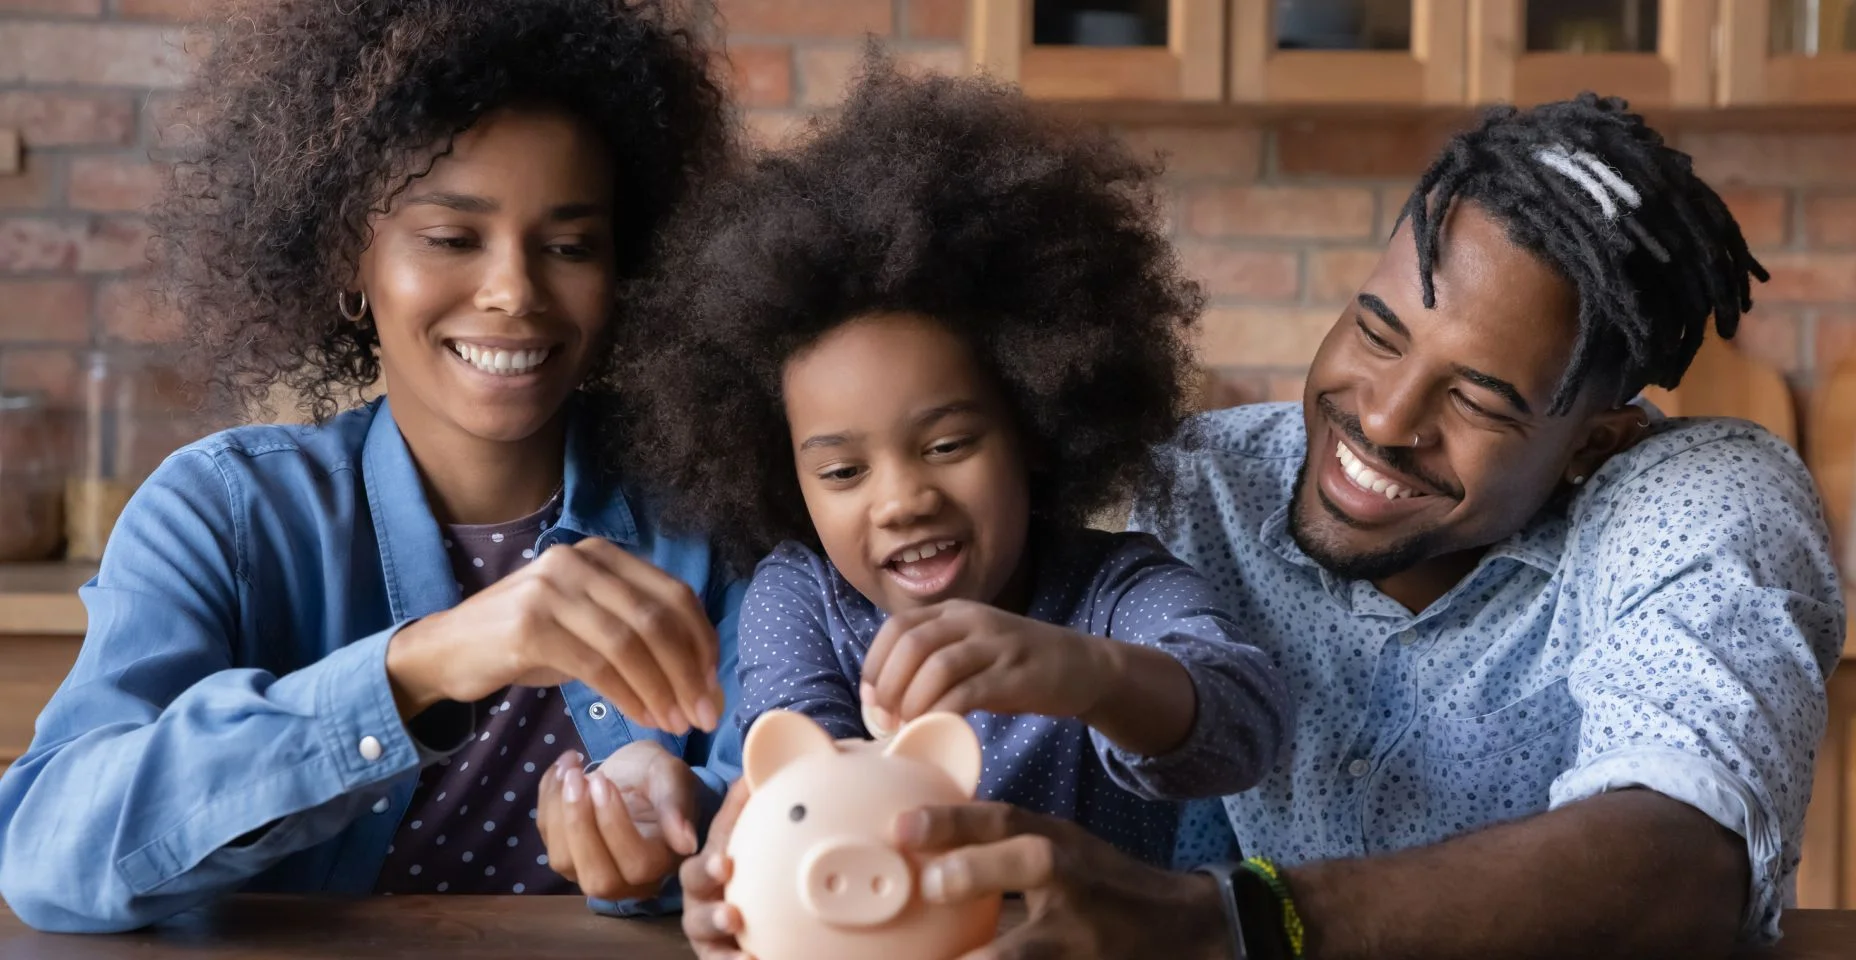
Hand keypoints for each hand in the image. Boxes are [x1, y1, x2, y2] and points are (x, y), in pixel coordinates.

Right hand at [385, 536, 721, 733]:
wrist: (445, 650)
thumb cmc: (526, 644)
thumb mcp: (586, 627)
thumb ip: (638, 637)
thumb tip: (701, 679)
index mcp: (601, 555)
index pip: (674, 594)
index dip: (702, 642)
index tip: (713, 686)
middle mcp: (578, 561)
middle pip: (658, 618)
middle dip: (690, 672)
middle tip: (704, 715)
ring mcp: (552, 589)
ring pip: (631, 642)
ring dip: (662, 689)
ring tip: (677, 724)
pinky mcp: (531, 626)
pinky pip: (598, 665)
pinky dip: (629, 695)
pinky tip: (643, 718)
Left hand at [536, 741, 701, 900]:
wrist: (634, 772)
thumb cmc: (658, 776)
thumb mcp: (672, 778)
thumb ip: (676, 806)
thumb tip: (686, 843)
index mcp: (662, 862)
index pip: (637, 865)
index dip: (615, 826)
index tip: (602, 780)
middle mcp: (627, 879)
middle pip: (598, 879)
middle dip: (580, 826)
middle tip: (577, 778)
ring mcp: (591, 870)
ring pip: (563, 862)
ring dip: (558, 812)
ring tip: (570, 769)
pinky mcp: (565, 855)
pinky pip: (546, 837)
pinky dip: (547, 800)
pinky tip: (560, 770)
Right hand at [679, 778, 752, 959]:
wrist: (721, 878)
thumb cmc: (728, 848)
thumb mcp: (731, 827)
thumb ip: (740, 803)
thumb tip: (754, 771)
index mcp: (703, 871)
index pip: (701, 868)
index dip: (710, 867)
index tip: (726, 865)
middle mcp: (700, 904)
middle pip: (698, 914)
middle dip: (714, 916)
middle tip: (734, 915)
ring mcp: (708, 934)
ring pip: (709, 947)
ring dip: (724, 952)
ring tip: (745, 957)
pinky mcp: (718, 954)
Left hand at [860, 600, 1115, 727]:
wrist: (1085, 666)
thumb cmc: (1017, 667)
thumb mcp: (972, 650)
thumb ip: (932, 661)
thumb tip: (882, 697)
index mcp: (954, 612)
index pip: (897, 627)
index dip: (874, 663)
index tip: (870, 699)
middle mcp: (972, 620)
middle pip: (911, 643)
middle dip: (888, 685)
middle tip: (884, 719)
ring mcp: (996, 644)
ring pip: (936, 666)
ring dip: (912, 701)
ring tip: (906, 727)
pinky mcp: (1016, 674)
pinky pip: (968, 692)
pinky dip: (943, 712)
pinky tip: (938, 728)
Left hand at [895, 802, 1229, 959]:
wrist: (1183, 930)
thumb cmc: (1099, 886)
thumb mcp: (1058, 849)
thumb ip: (998, 847)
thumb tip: (917, 853)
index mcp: (1056, 843)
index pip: (1003, 819)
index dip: (953, 819)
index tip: (901, 826)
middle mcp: (1071, 883)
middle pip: (1031, 863)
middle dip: (977, 871)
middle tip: (931, 884)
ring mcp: (1080, 938)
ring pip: (1025, 951)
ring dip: (985, 958)